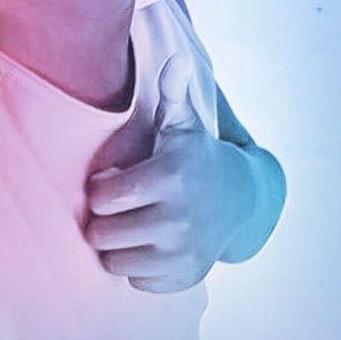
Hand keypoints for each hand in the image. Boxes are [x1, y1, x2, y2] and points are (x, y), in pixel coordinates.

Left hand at [84, 54, 255, 292]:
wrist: (239, 198)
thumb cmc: (195, 155)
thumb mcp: (184, 123)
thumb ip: (172, 91)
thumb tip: (176, 58)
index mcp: (170, 176)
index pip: (100, 198)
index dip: (101, 188)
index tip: (114, 180)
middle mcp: (178, 218)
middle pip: (101, 234)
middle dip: (104, 220)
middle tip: (120, 206)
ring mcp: (183, 253)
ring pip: (114, 262)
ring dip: (117, 244)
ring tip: (133, 223)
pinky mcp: (185, 279)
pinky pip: (136, 281)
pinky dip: (138, 266)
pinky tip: (153, 244)